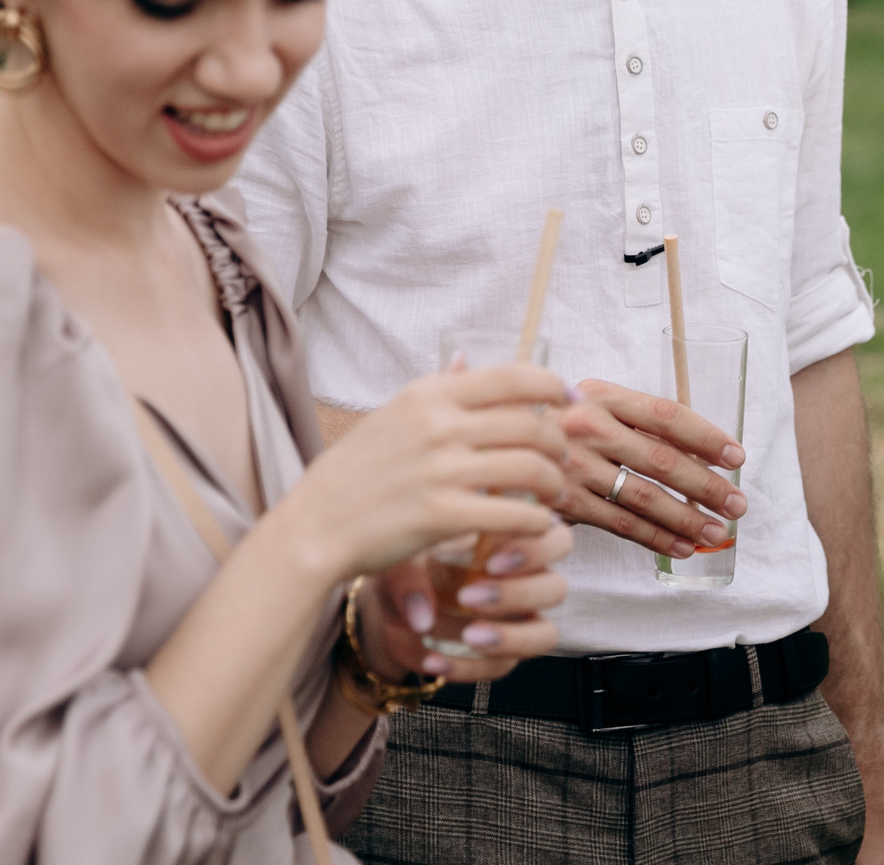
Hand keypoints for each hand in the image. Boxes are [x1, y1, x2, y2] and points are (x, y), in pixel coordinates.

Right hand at [288, 363, 570, 580]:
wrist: (313, 526)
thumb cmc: (355, 473)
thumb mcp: (392, 415)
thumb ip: (435, 390)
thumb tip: (465, 358)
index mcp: (429, 394)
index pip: (513, 376)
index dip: (554, 387)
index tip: (570, 402)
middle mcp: (437, 424)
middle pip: (533, 424)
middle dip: (560, 444)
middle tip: (562, 460)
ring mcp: (440, 469)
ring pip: (531, 468)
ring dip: (554, 483)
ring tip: (552, 494)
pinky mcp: (441, 515)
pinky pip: (513, 513)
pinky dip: (535, 521)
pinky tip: (535, 526)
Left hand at [358, 521, 573, 680]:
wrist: (387, 609)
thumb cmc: (407, 568)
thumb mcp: (400, 560)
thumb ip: (409, 576)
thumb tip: (421, 615)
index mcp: (512, 542)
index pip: (555, 538)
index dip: (535, 549)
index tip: (492, 561)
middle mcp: (524, 582)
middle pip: (556, 588)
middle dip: (519, 594)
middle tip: (471, 597)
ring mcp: (516, 622)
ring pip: (545, 634)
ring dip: (510, 637)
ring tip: (468, 636)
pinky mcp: (500, 656)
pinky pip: (502, 668)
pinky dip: (469, 668)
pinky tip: (435, 660)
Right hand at [557, 379, 745, 558]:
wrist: (498, 450)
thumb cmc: (563, 431)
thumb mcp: (593, 407)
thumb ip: (636, 422)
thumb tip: (703, 452)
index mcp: (601, 394)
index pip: (666, 415)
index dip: (706, 437)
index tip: (736, 456)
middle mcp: (586, 426)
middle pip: (661, 459)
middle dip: (707, 485)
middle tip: (737, 503)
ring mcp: (573, 466)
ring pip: (645, 497)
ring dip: (688, 518)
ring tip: (717, 530)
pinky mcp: (565, 502)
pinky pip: (622, 524)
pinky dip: (657, 537)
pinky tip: (683, 546)